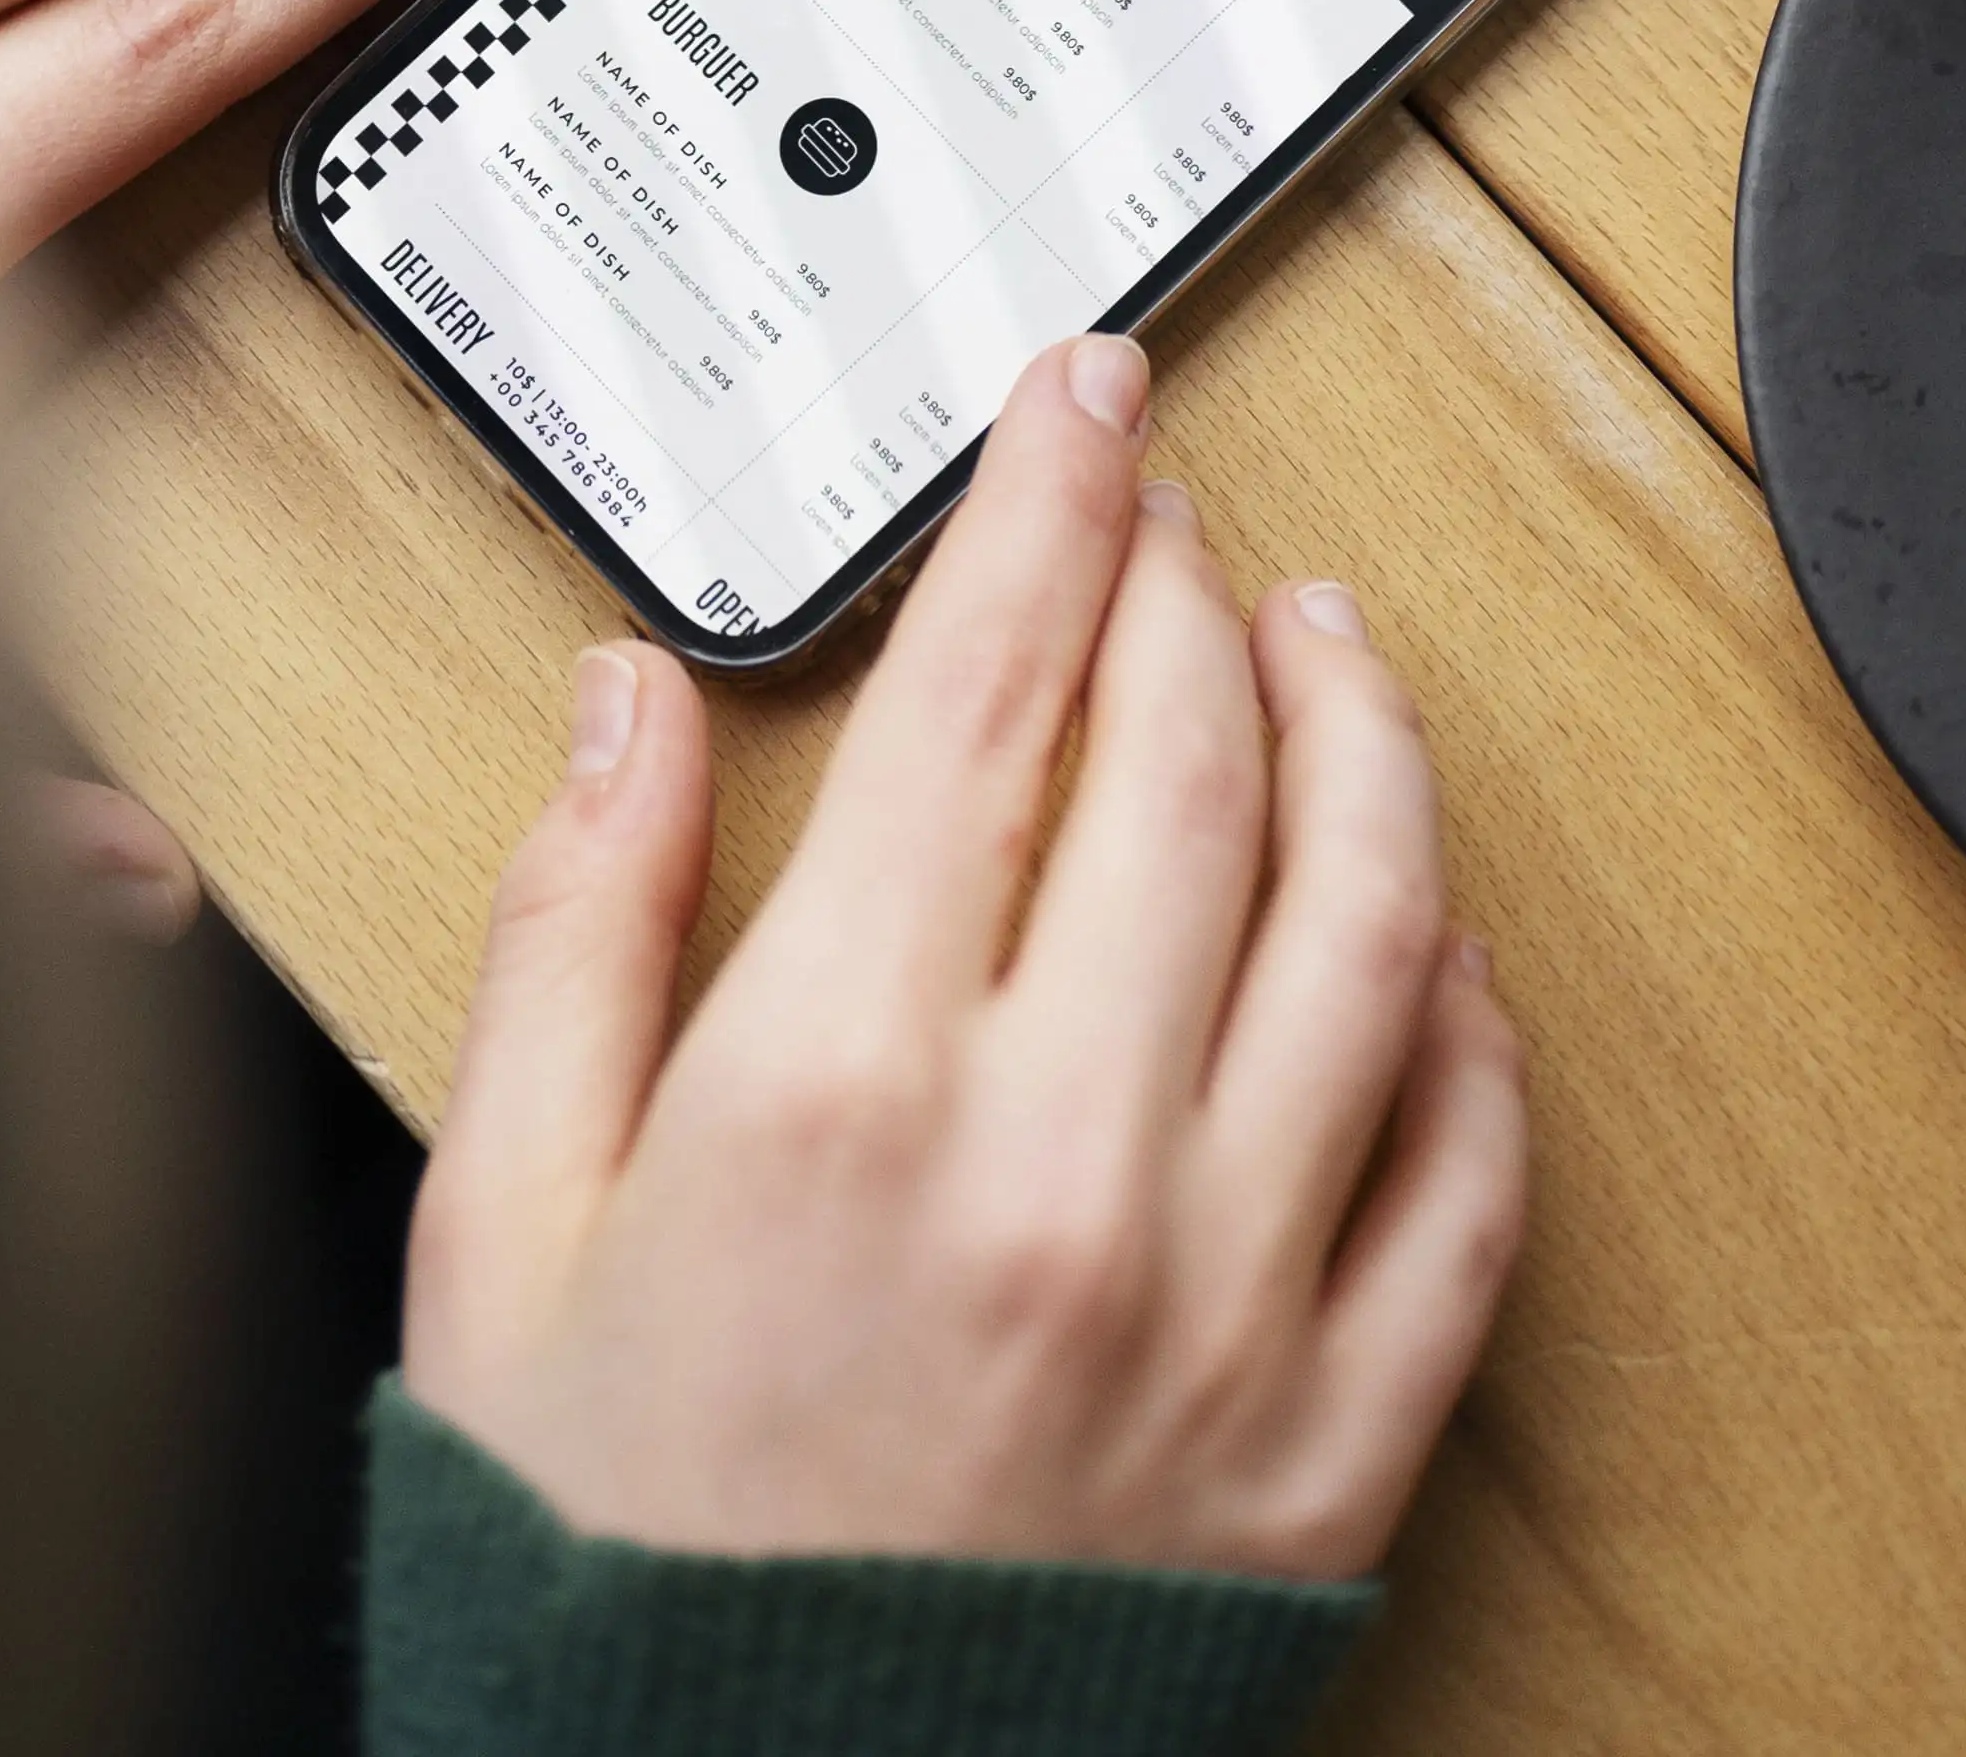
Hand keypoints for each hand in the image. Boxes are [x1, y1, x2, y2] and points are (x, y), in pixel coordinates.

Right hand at [405, 338, 1527, 1579]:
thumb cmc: (602, 1566)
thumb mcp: (495, 1227)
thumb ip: (574, 932)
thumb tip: (630, 702)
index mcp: (841, 1085)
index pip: (994, 682)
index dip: (1051, 497)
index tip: (1084, 398)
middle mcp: (1057, 1167)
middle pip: (1194, 764)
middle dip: (1189, 583)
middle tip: (1171, 509)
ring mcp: (1218, 1304)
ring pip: (1374, 926)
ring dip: (1366, 745)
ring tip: (1329, 653)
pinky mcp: (1325, 1445)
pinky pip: (1463, 1184)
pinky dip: (1470, 1027)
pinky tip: (1430, 942)